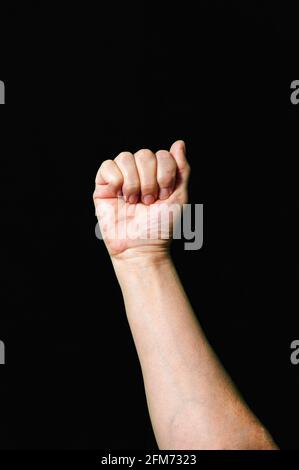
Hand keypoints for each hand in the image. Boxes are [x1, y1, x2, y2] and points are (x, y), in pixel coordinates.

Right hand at [93, 140, 189, 259]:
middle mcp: (139, 174)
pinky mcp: (103, 187)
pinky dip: (116, 179)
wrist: (141, 248)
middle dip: (150, 180)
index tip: (164, 196)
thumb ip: (182, 169)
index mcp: (157, 175)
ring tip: (134, 201)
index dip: (165, 174)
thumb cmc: (160, 227)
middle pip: (144, 154)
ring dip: (134, 181)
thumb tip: (179, 143)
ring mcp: (120, 179)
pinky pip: (107, 166)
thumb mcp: (180, 197)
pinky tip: (120, 195)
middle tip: (148, 201)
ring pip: (125, 157)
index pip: (162, 155)